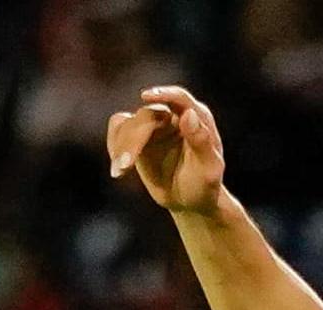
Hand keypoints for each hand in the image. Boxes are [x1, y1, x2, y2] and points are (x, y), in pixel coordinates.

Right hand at [107, 86, 226, 212]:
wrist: (190, 201)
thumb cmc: (204, 185)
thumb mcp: (209, 168)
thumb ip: (201, 142)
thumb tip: (188, 114)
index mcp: (197, 118)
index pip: (180, 98)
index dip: (163, 94)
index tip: (145, 96)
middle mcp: (174, 116)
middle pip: (147, 115)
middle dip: (134, 139)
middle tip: (125, 165)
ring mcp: (154, 125)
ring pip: (128, 123)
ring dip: (121, 145)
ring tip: (120, 171)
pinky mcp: (137, 135)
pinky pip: (119, 129)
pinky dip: (114, 143)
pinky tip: (117, 167)